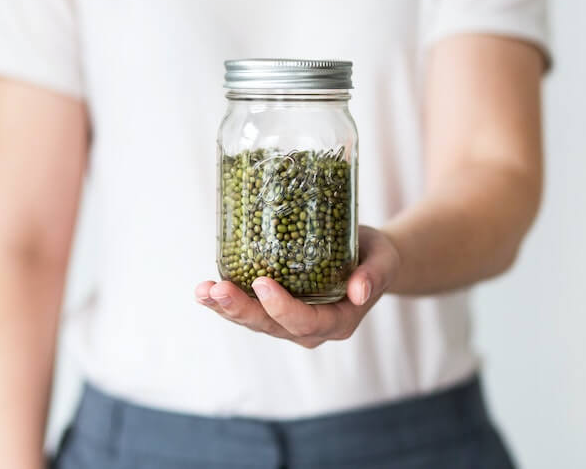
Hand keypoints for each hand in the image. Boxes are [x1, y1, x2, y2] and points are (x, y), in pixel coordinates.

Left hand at [194, 225, 400, 347]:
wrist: (368, 257)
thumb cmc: (375, 256)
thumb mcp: (383, 260)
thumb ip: (374, 275)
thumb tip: (359, 290)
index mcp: (338, 322)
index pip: (305, 322)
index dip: (281, 307)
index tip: (261, 282)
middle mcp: (310, 329)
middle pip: (271, 326)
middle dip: (241, 310)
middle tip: (217, 290)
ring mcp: (289, 322)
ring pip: (254, 322)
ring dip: (225, 308)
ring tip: (202, 291)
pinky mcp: (274, 309)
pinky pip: (248, 310)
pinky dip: (224, 302)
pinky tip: (204, 290)